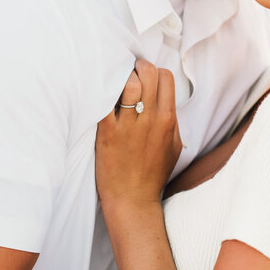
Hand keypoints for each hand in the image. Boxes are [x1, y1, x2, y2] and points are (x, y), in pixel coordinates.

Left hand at [95, 60, 181, 205]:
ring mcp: (129, 127)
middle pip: (148, 73)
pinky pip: (103, 103)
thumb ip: (172, 122)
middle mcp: (150, 120)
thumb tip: (166, 102)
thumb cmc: (153, 175)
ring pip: (128, 83)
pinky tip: (96, 91)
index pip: (166, 77)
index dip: (155, 72)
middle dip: (138, 67)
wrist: (133, 201)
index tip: (145, 77)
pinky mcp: (107, 134)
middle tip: (128, 73)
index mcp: (168, 121)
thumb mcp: (174, 147)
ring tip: (113, 83)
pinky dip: (99, 91)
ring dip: (120, 77)